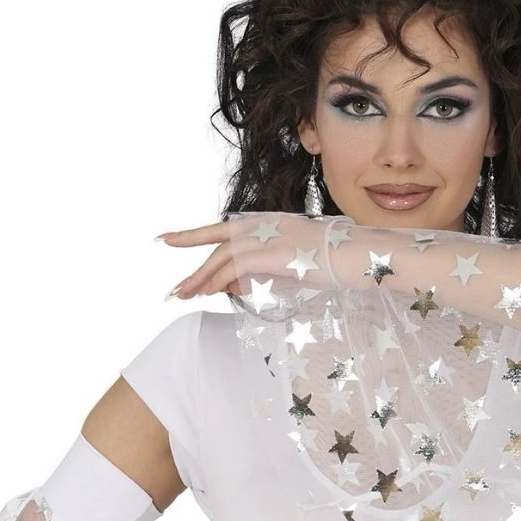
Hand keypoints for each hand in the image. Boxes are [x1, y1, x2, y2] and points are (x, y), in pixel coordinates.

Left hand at [157, 214, 329, 301]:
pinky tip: (208, 293)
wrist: (353, 255)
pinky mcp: (269, 251)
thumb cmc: (328, 262)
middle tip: (176, 290)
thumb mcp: (284, 270)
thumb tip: (227, 284)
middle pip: (215, 244)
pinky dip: (218, 279)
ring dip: (201, 279)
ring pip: (221, 257)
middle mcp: (259, 225)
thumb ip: (254, 275)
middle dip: (194, 269)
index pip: (220, 229)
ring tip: (185, 296)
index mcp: (264, 224)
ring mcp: (264, 236)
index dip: (192, 235)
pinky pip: (234, 267)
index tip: (167, 239)